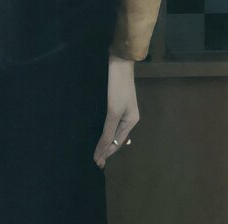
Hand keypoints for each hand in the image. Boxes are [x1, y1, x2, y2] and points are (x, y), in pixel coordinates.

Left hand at [93, 53, 138, 167]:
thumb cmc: (118, 88)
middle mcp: (128, 117)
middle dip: (106, 149)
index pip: (117, 142)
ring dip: (105, 140)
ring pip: (112, 130)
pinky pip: (109, 121)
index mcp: (131, 121)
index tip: (96, 163)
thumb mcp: (114, 111)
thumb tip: (103, 149)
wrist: (119, 63)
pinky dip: (104, 130)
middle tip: (95, 162)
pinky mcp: (115, 101)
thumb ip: (109, 130)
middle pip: (116, 138)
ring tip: (96, 152)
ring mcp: (122, 109)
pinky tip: (99, 133)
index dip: (106, 152)